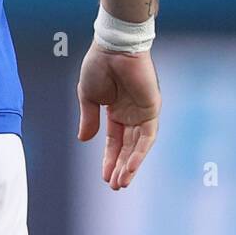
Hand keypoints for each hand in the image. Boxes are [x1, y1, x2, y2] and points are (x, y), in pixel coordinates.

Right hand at [76, 42, 159, 189]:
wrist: (114, 48)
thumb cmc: (98, 66)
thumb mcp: (88, 97)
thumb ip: (89, 119)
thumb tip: (84, 140)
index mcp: (115, 111)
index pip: (114, 141)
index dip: (108, 158)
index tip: (103, 176)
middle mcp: (131, 115)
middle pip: (127, 147)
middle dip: (120, 167)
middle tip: (114, 186)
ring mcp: (143, 113)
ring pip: (138, 146)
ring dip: (130, 165)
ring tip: (120, 183)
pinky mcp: (152, 110)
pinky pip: (147, 137)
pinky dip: (139, 153)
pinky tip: (131, 167)